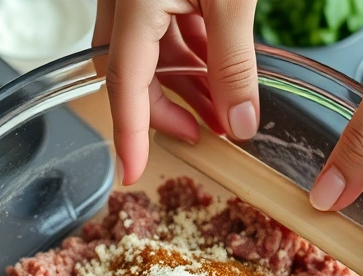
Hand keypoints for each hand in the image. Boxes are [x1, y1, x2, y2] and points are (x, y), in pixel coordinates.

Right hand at [93, 0, 259, 184]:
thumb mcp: (233, 0)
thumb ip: (234, 61)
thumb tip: (239, 121)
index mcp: (134, 3)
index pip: (124, 82)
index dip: (129, 134)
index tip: (132, 172)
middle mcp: (124, 0)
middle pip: (131, 73)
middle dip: (166, 110)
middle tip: (201, 136)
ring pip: (151, 52)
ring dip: (185, 83)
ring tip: (222, 108)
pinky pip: (164, 28)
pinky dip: (191, 53)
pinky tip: (218, 70)